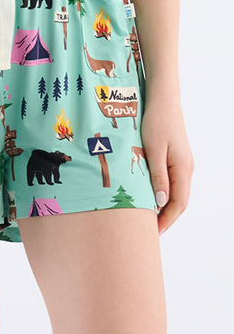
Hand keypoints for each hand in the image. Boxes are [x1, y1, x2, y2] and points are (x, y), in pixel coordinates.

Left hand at [140, 100, 194, 234]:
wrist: (162, 101)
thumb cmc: (156, 122)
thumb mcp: (154, 150)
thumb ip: (157, 176)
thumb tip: (161, 203)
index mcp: (182, 168)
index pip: (178, 203)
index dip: (167, 220)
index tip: (153, 233)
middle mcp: (186, 168)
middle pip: (179, 201)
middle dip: (165, 218)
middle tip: (148, 232)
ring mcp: (181, 163)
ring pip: (175, 192)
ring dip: (163, 207)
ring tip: (147, 219)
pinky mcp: (174, 158)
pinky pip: (171, 182)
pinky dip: (162, 194)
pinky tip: (149, 198)